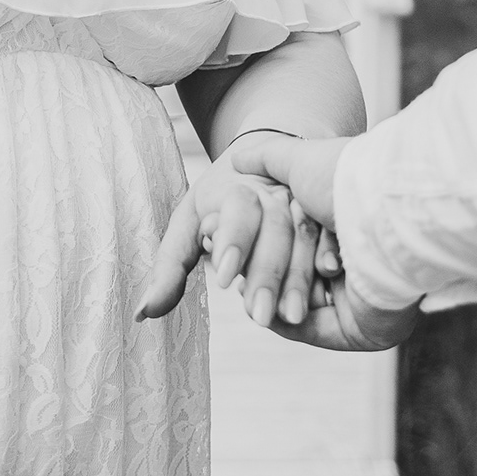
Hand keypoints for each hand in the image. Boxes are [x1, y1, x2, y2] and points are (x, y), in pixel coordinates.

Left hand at [138, 137, 336, 330]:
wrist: (265, 158)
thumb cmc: (218, 204)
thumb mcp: (187, 226)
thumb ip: (169, 268)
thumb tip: (143, 314)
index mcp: (237, 191)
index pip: (237, 213)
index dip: (233, 242)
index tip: (225, 279)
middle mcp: (273, 193)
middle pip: (274, 230)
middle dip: (268, 274)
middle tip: (261, 316)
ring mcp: (305, 201)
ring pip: (306, 234)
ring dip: (301, 276)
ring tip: (295, 316)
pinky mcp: (328, 212)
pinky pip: (333, 233)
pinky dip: (331, 255)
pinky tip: (331, 279)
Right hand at [240, 136, 416, 348]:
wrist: (380, 210)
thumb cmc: (344, 180)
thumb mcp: (300, 161)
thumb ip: (269, 159)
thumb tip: (239, 160)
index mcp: (342, 225)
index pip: (292, 244)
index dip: (259, 247)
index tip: (230, 246)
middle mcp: (354, 261)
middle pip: (294, 277)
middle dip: (262, 277)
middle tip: (233, 276)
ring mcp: (358, 296)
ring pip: (300, 306)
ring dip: (271, 298)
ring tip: (246, 290)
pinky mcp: (362, 327)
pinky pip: (314, 331)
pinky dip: (286, 323)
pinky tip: (265, 310)